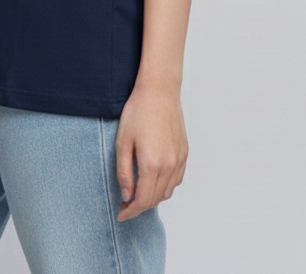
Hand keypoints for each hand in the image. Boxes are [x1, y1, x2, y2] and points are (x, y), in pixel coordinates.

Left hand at [115, 82, 187, 221]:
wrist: (159, 91)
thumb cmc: (138, 112)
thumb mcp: (123, 142)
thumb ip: (124, 172)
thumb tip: (127, 195)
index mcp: (151, 164)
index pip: (142, 200)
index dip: (130, 211)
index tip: (121, 214)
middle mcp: (169, 165)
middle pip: (155, 199)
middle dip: (140, 206)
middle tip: (126, 204)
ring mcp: (179, 160)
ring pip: (168, 192)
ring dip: (153, 198)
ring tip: (138, 193)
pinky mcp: (184, 153)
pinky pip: (177, 180)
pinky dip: (166, 187)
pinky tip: (154, 181)